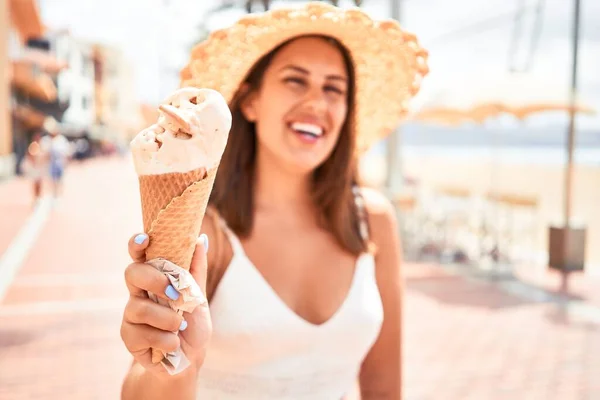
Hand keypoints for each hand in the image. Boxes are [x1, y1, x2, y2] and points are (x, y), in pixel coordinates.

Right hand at [120, 233, 211, 376]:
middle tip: (175, 294)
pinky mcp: (129, 337)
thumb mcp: (198, 296)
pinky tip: (173, 344)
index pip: (139, 256)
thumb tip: (200, 238)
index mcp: (154, 279)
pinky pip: (142, 333)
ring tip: (181, 327)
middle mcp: (138, 293)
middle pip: (132, 274)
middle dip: (155, 280)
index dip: (136, 244)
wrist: (189, 359)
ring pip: (139, 307)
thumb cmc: (192, 324)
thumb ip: (196, 270)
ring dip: (167, 318)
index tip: (144, 239)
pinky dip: (165, 339)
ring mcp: (131, 315)